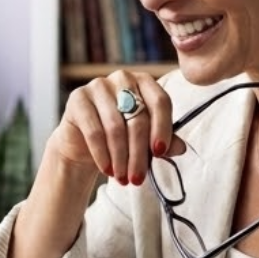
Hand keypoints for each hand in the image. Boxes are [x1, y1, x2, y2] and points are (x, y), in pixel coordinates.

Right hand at [46, 71, 183, 188]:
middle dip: (139, 154)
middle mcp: (123, 78)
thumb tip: (181, 148)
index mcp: (145, 82)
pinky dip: (102, 155)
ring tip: (123, 179)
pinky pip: (94, 131)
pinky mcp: (78, 98)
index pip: (160, 101)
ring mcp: (98, 85)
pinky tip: (107, 170)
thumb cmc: (120, 138)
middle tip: (138, 178)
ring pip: (116, 127)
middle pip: (138, 117)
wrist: (83, 143)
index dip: (162, 129)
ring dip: (121, 158)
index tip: (160, 153)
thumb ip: (164, 141)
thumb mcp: (145, 140)